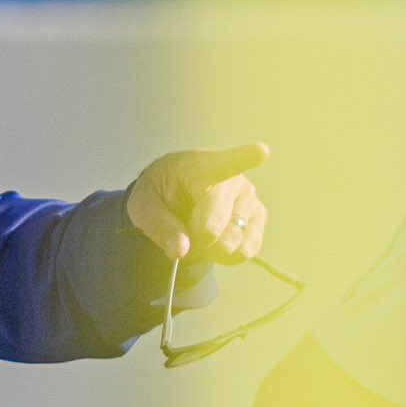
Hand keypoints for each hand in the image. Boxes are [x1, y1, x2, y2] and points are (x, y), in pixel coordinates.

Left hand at [127, 143, 270, 261]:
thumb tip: (182, 250)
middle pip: (215, 229)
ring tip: (200, 230)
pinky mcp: (259, 217)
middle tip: (183, 230)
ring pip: (233, 245)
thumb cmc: (160, 193)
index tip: (261, 151)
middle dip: (195, 241)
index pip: (228, 162)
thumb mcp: (144, 206)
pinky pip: (246, 252)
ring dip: (211, 250)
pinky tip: (216, 237)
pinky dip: (226, 256)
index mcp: (203, 167)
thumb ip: (160, 226)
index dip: (246, 158)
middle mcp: (235, 181)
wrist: (177, 191)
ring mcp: (251, 199)